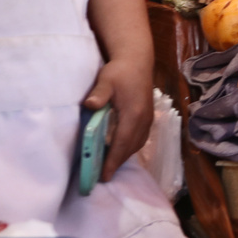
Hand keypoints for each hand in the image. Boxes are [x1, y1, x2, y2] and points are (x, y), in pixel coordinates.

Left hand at [83, 52, 154, 181]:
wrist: (137, 61)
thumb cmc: (120, 71)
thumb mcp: (106, 79)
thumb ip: (99, 94)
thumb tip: (90, 105)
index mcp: (133, 114)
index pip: (122, 143)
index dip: (113, 161)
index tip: (104, 176)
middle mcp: (143, 120)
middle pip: (130, 148)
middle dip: (117, 163)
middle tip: (103, 176)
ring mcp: (147, 119)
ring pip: (137, 144)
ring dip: (124, 156)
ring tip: (111, 166)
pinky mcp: (147, 117)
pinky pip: (140, 138)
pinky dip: (130, 148)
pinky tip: (121, 150)